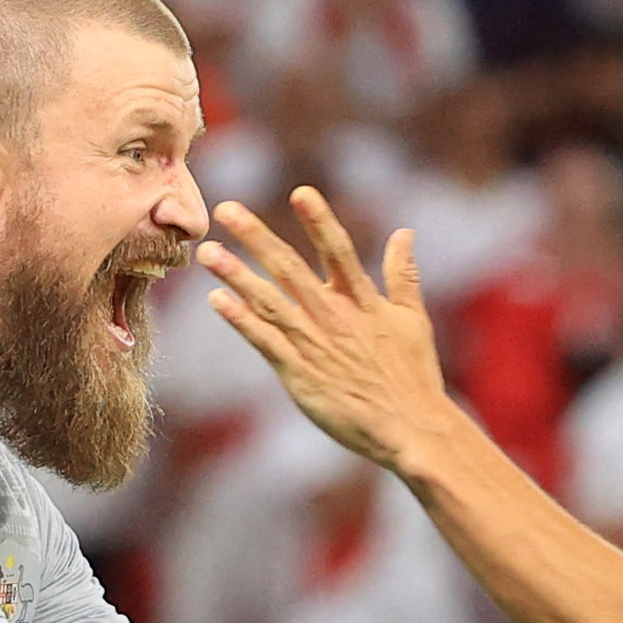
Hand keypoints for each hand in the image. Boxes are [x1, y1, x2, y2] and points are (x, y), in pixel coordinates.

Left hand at [197, 188, 461, 475]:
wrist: (410, 430)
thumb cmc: (414, 376)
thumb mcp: (414, 319)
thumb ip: (403, 274)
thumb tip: (405, 232)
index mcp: (363, 301)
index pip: (338, 251)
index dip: (320, 221)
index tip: (300, 192)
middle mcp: (335, 317)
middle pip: (290, 268)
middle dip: (256, 236)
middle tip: (226, 209)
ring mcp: (315, 345)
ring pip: (269, 302)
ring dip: (236, 275)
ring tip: (208, 253)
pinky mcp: (300, 375)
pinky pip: (264, 342)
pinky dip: (241, 320)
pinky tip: (218, 300)